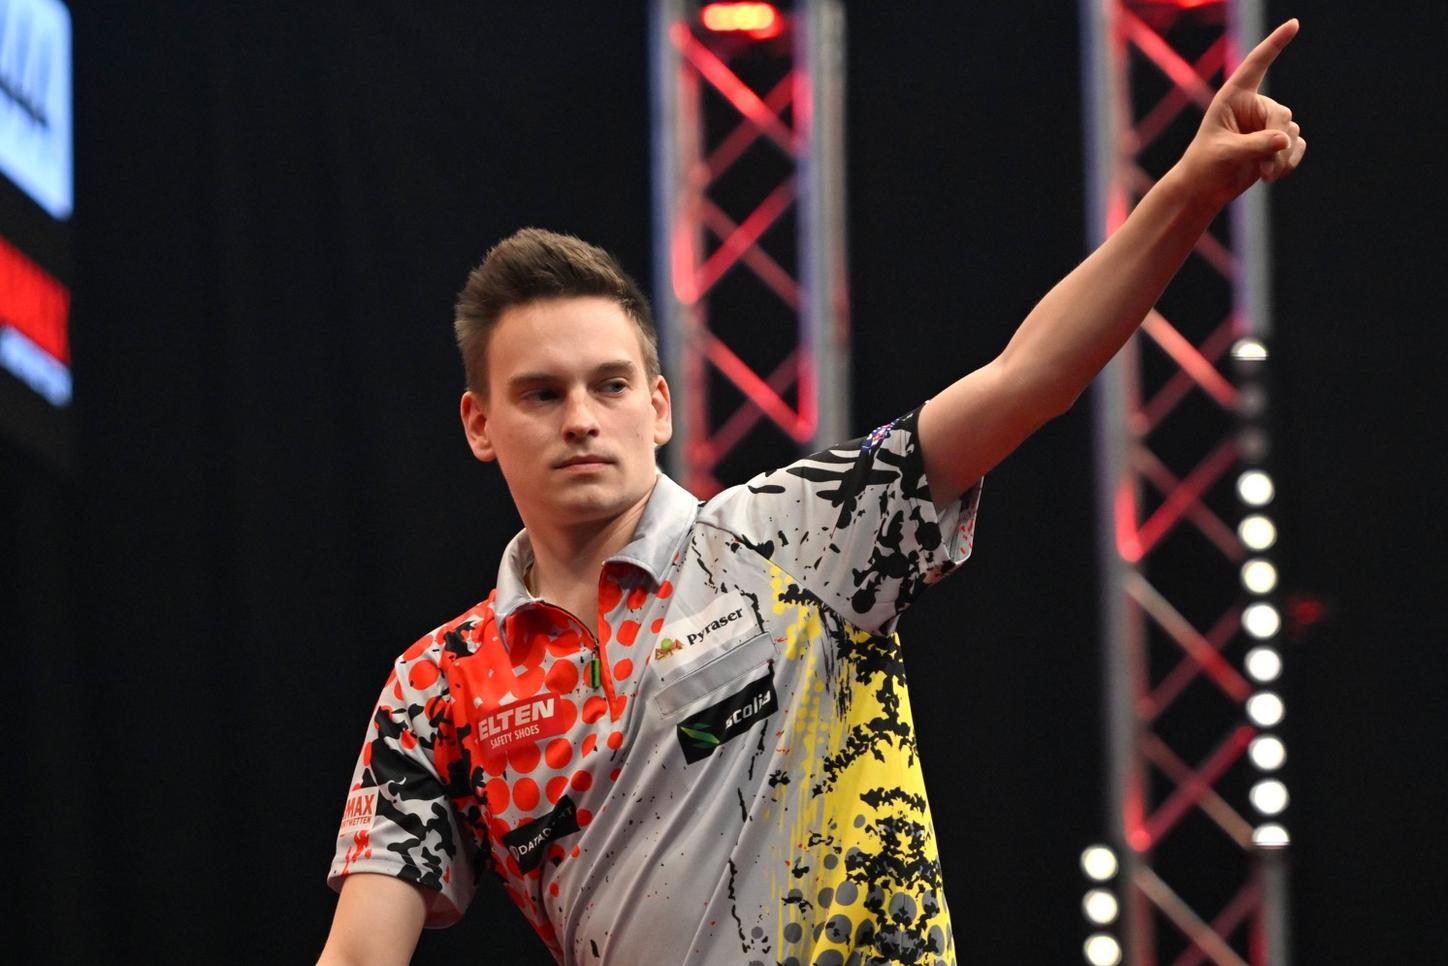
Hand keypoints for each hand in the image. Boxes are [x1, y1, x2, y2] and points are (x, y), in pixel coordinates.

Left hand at [1178, 19, 1306, 209]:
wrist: (1204, 189)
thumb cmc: (1205, 166)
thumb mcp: (1225, 154)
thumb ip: (1254, 145)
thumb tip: (1286, 140)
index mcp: (1233, 97)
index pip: (1256, 65)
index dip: (1275, 44)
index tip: (1294, 24)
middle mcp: (1253, 106)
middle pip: (1281, 115)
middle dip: (1278, 142)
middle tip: (1267, 167)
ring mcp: (1266, 124)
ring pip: (1291, 133)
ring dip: (1282, 158)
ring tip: (1265, 174)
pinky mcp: (1275, 142)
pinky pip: (1297, 146)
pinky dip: (1289, 162)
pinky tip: (1273, 175)